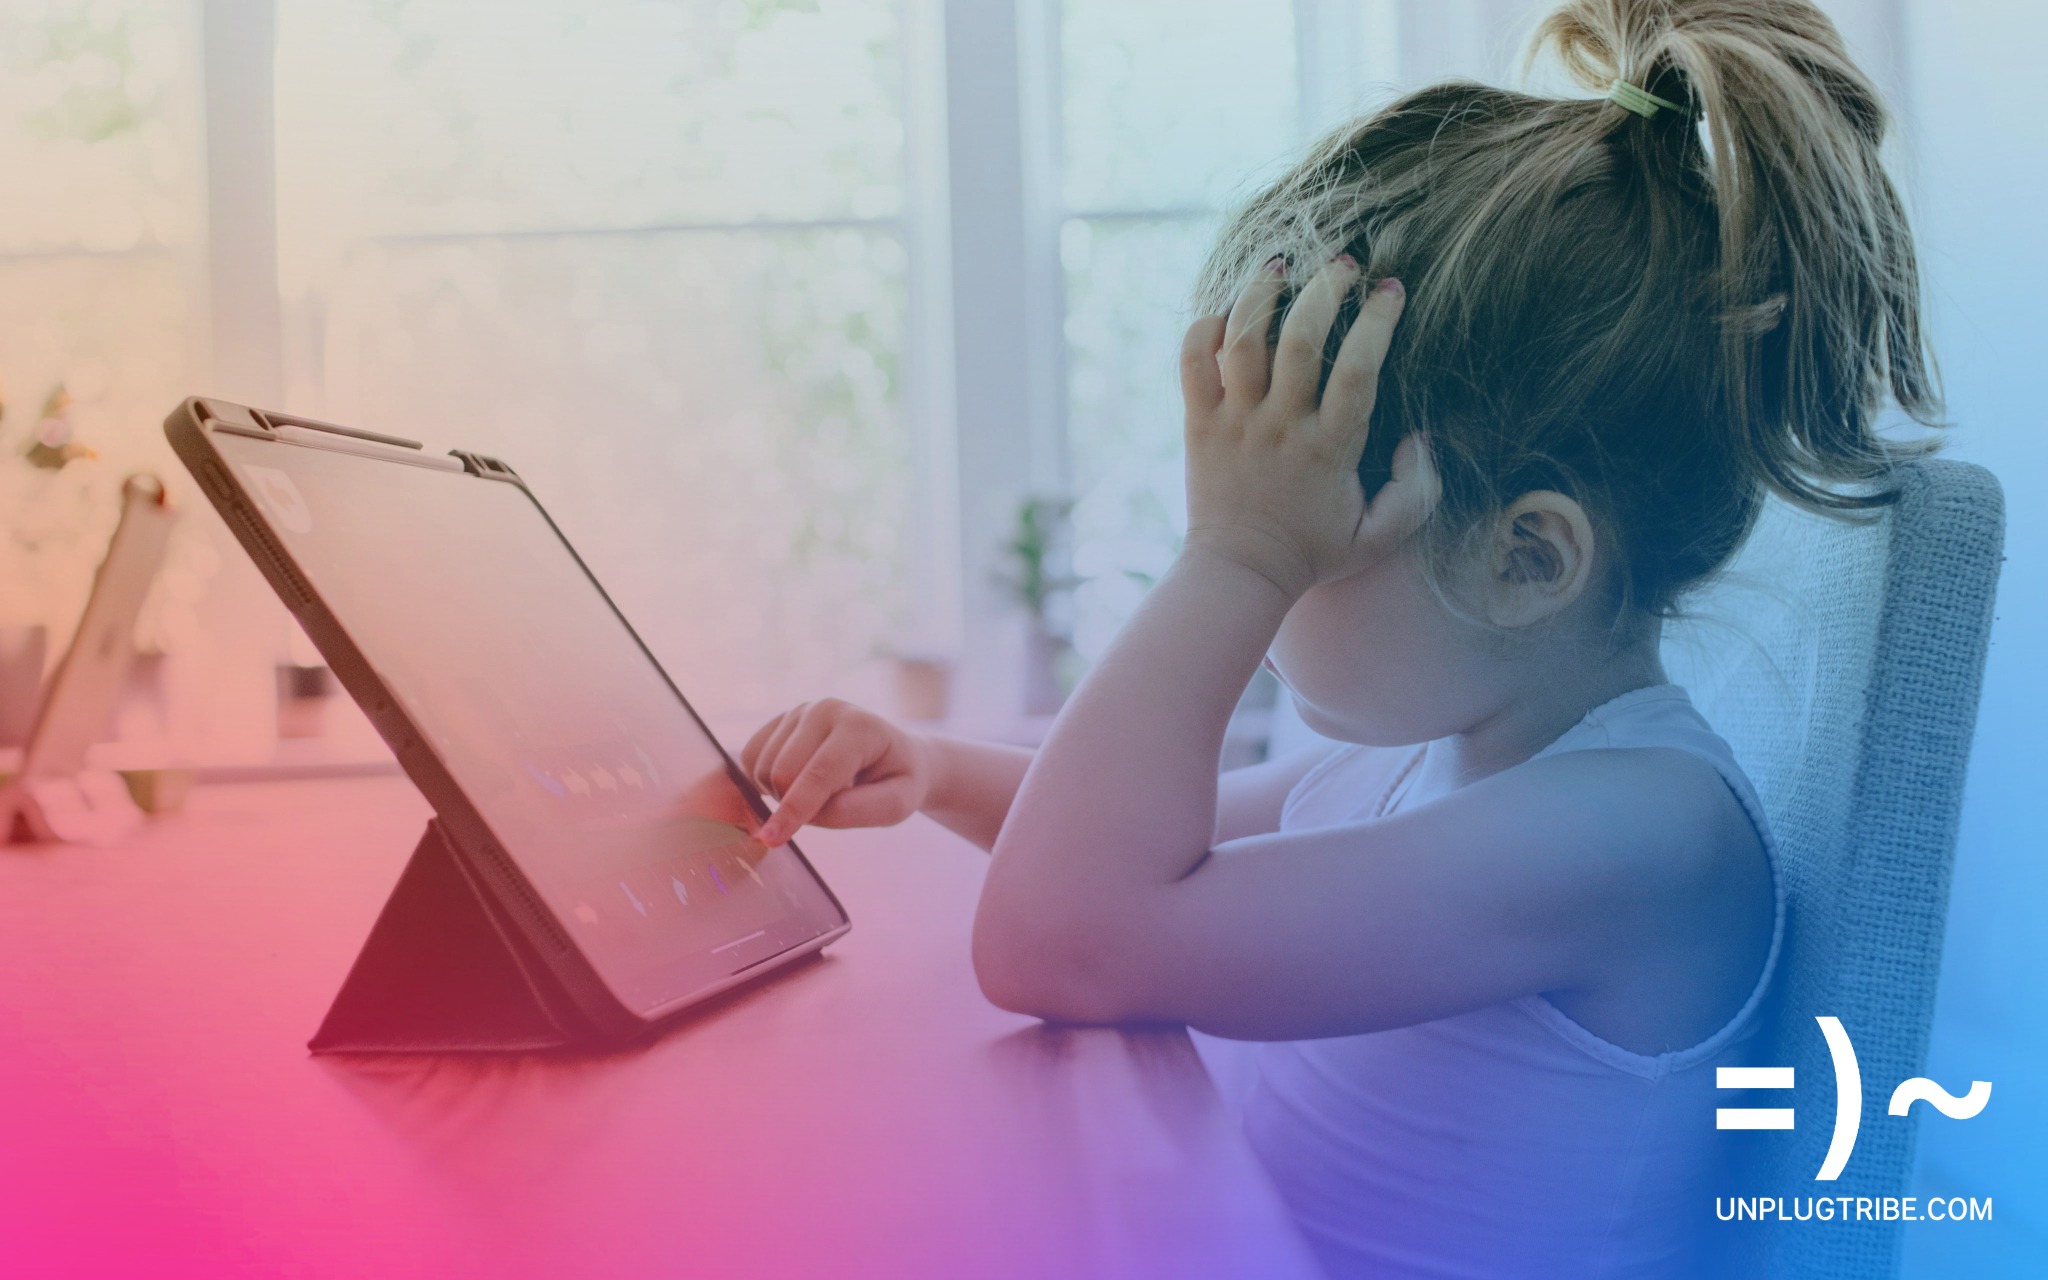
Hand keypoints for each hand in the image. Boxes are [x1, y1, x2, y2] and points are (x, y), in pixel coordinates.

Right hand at [739, 699, 931, 844]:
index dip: (795, 809)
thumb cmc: (897, 781)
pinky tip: (796, 782)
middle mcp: (824, 710)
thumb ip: (855, 810)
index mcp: (859, 727)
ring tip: (819, 790)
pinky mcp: (780, 721)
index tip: (771, 839)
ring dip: (782, 794)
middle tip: (829, 804)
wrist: (893, 755)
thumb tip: (807, 814)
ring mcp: (799, 712)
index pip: (819, 773)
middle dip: (794, 804)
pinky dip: (765, 782)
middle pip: (782, 772)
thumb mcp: (896, 804)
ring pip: (763, 767)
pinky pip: (750, 759)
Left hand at [1177, 256, 1437, 597]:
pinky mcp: (1199, 424)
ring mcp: (1235, 422)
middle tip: (1343, 264)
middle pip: (1299, 340)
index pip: (1358, 369)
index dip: (1377, 322)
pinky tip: (1225, 314)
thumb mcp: (1380, 536)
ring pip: (1242, 340)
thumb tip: (1423, 440)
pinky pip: (1192, 362)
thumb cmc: (1314, 552)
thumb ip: (1416, 492)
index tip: (1391, 290)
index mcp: (1329, 449)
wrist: (1240, 573)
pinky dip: (1203, 329)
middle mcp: (1280, 427)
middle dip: (1324, 289)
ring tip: (1280, 266)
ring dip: (1260, 294)